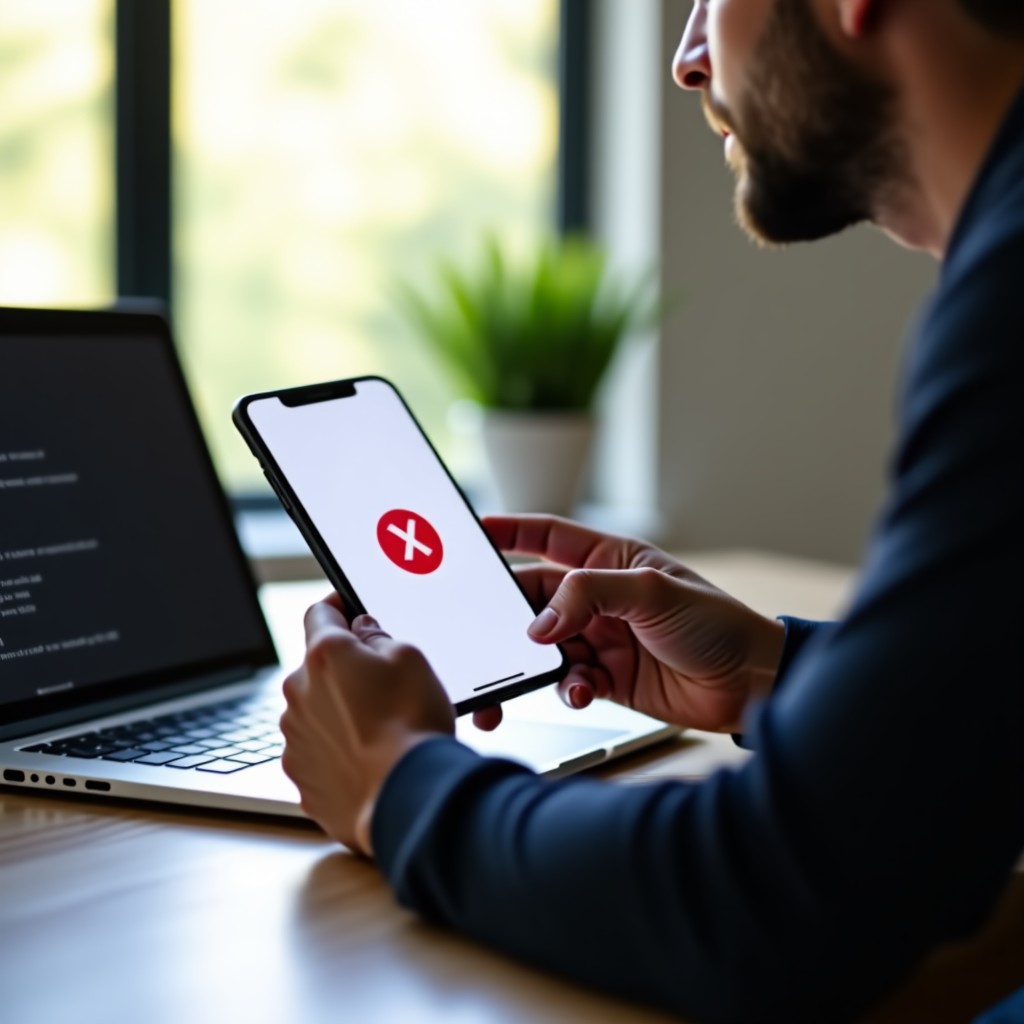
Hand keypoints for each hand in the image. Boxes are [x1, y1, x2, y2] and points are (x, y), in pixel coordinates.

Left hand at [280, 593, 454, 855]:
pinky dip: (339, 752)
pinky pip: (319, 753)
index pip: (320, 613)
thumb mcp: (412, 659)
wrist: (408, 798)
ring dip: (341, 713)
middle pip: (319, 669)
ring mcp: (296, 739)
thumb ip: (380, 638)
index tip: (348, 610)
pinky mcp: (302, 777)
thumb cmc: (412, 726)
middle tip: (384, 685)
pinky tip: (371, 759)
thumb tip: (365, 633)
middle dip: (346, 672)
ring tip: (382, 729)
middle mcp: (298, 694)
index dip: (338, 608)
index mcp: (325, 656)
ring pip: (317, 712)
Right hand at [473, 515, 784, 734]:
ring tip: (519, 681)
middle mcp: (600, 597)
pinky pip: (567, 681)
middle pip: (535, 599)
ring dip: (530, 664)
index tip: (473, 533)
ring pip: (544, 646)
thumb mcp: (652, 593)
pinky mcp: (606, 677)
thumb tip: (538, 621)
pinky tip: (579, 692)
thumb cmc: (718, 624)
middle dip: (508, 617)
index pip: (547, 537)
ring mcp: (601, 638)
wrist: (751, 684)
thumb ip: (589, 595)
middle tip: (485, 634)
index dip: (509, 532)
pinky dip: (564, 689)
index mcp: (610, 560)